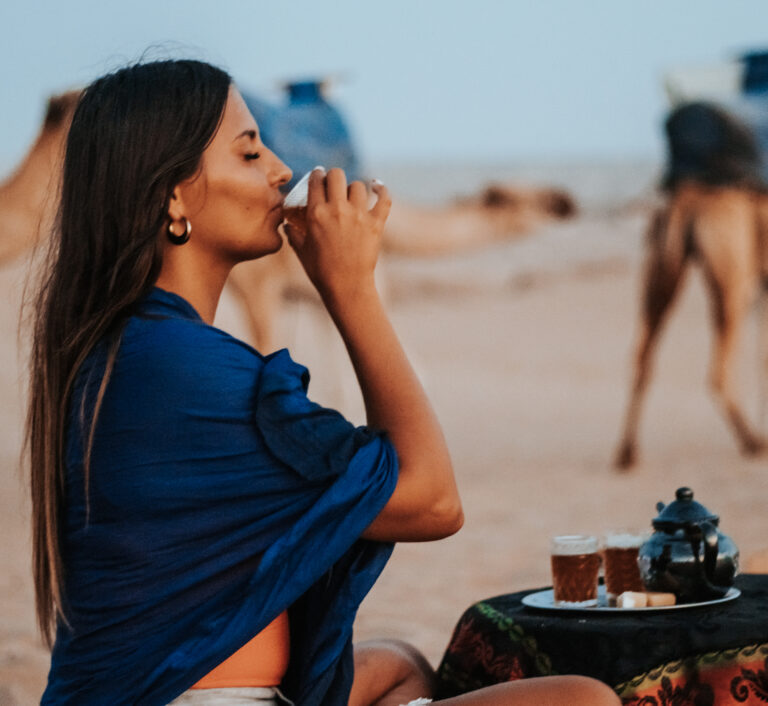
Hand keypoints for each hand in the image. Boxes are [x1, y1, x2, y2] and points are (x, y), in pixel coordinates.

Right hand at [284, 168, 390, 303]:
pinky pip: (383, 198)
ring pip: (358, 185)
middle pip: (337, 175)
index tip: (318, 176)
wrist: (346, 287)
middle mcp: (338, 209)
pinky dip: (381, 189)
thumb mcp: (300, 250)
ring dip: (353, 188)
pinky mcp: (376, 223)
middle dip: (333, 177)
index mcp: (316, 213)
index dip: (316, 175)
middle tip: (333, 184)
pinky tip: (376, 185)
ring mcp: (359, 215)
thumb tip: (287, 224)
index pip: (316, 180)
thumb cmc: (321, 271)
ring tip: (351, 195)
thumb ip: (293, 233)